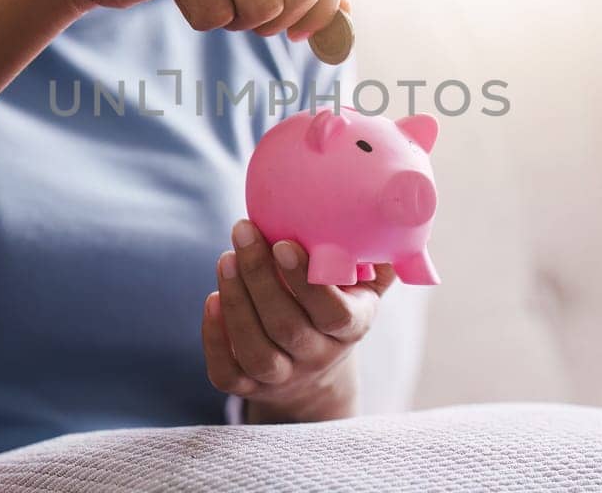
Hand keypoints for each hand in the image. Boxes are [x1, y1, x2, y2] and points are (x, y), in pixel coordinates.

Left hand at [202, 219, 395, 423]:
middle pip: (286, 327)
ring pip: (256, 352)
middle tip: (243, 232)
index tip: (283, 243)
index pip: (333, 313)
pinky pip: (227, 374)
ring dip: (236, 303)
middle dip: (260, 277)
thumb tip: (389, 213)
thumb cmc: (339, 305)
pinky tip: (212, 300)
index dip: (306, 282)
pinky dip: (215, 339)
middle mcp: (318, 357)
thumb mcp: (365, 286)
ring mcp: (283, 377)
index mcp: (351, 328)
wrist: (317, 371)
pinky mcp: (249, 387)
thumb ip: (377, 256)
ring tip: (226, 258)